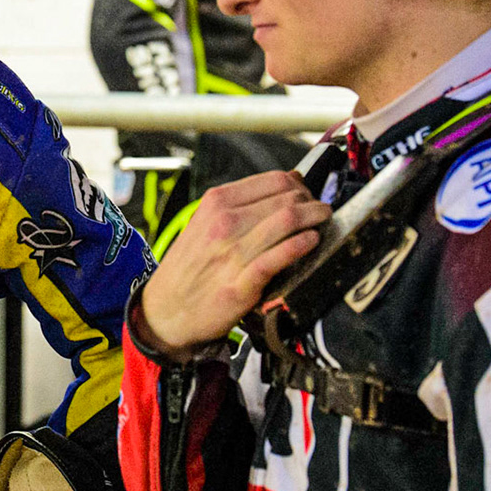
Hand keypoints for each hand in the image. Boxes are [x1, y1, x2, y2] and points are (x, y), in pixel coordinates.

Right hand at [137, 170, 330, 359]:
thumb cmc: (191, 266)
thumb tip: (292, 180)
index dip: (301, 186)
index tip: (309, 196)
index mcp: (217, 202)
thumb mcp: (206, 222)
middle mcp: (224, 223)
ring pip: (287, 221)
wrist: (165, 310)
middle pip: (286, 198)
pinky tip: (312, 242)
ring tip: (324, 222)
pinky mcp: (241, 284)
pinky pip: (278, 257)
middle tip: (321, 211)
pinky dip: (302, 245)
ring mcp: (232, 253)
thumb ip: (244, 203)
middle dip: (313, 202)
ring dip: (315, 218)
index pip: (274, 180)